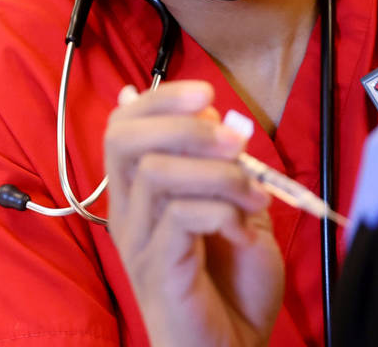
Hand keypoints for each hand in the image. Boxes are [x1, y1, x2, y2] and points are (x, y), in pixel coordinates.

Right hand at [104, 81, 283, 346]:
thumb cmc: (233, 284)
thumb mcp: (236, 210)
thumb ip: (227, 168)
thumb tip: (222, 118)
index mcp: (140, 195)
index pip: (122, 127)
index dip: (160, 100)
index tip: (205, 93)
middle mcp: (129, 215)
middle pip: (124, 140)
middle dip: (183, 125)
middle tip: (234, 140)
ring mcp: (141, 243)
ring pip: (157, 173)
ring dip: (219, 173)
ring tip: (256, 196)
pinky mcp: (161, 270)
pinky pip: (182, 217)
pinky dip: (223, 212)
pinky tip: (244, 229)